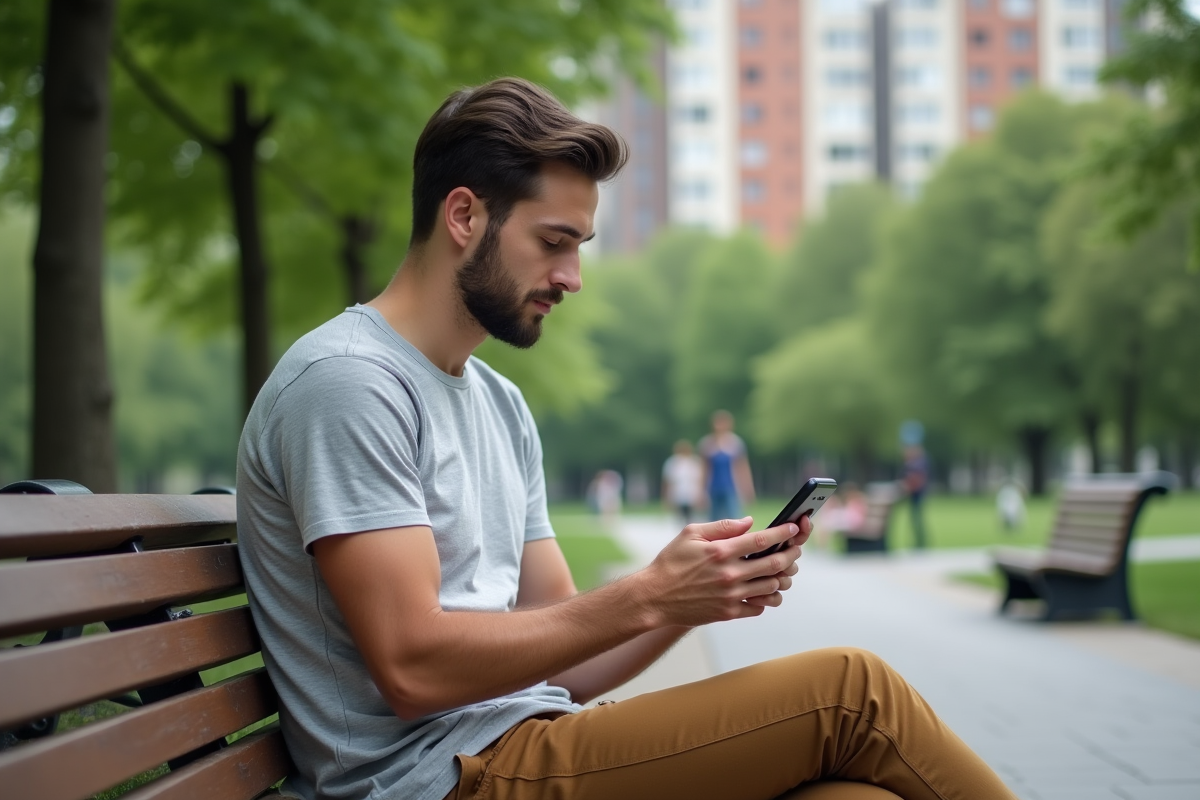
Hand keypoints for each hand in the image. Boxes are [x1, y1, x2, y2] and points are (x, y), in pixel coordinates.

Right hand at [634, 515, 808, 627]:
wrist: (654, 597)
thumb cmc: (671, 562)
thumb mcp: (691, 534)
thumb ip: (723, 526)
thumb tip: (750, 522)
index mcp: (721, 551)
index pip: (761, 540)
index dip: (782, 533)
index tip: (794, 529)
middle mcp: (729, 574)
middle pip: (774, 564)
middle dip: (791, 554)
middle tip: (796, 550)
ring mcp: (731, 596)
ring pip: (771, 587)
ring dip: (781, 577)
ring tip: (782, 570)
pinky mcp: (728, 613)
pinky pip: (759, 607)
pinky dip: (766, 598)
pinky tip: (763, 590)